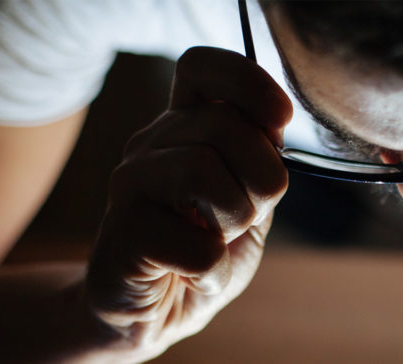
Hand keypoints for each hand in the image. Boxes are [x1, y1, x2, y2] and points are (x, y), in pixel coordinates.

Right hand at [83, 46, 292, 359]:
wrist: (155, 312)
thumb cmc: (204, 249)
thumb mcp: (249, 198)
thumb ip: (262, 158)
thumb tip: (274, 122)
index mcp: (185, 126)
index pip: (203, 67)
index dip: (249, 82)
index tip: (281, 119)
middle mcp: (152, 143)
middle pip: (224, 126)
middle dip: (260, 181)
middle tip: (242, 217)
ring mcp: (129, 183)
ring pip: (202, 172)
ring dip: (233, 221)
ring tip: (216, 241)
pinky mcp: (121, 233)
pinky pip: (197, 247)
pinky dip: (212, 271)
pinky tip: (193, 274)